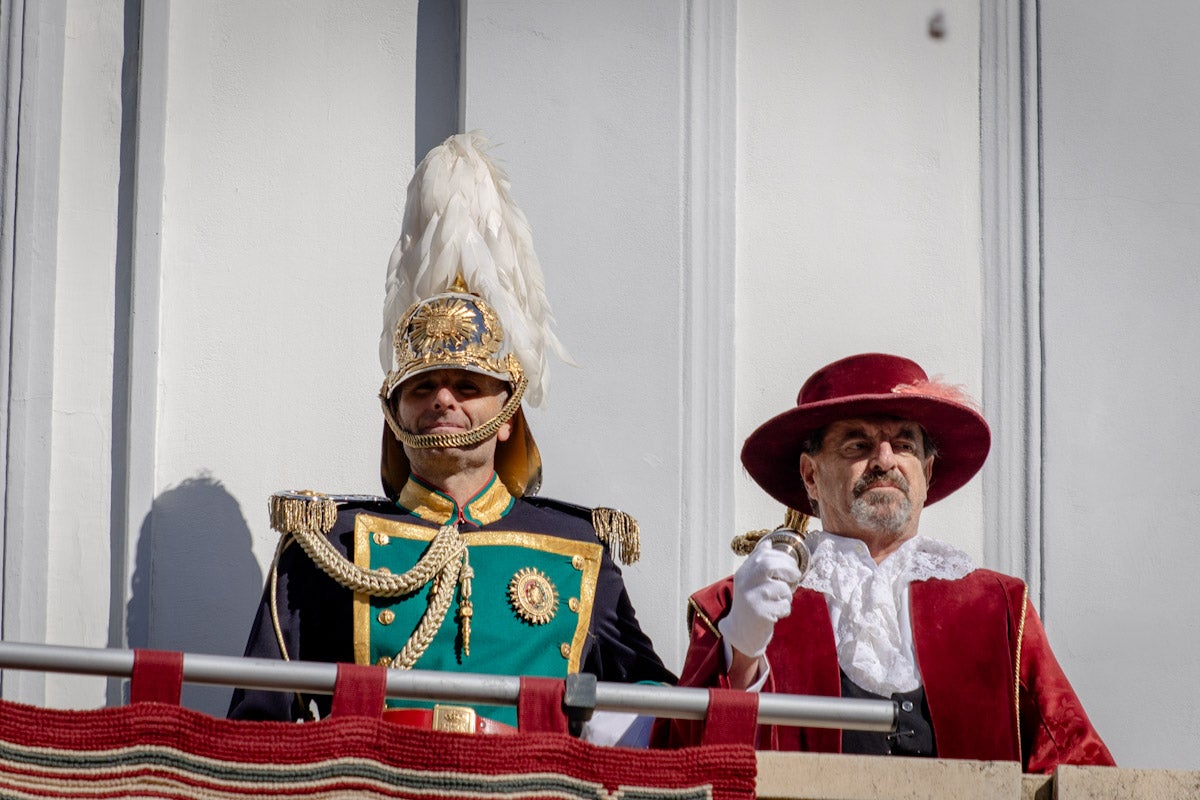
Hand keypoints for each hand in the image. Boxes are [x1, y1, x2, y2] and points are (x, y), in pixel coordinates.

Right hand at [718, 537, 800, 657]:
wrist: (741, 631)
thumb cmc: (751, 602)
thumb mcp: (750, 580)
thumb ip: (758, 561)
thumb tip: (769, 542)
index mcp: (743, 573)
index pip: (762, 555)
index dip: (781, 556)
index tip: (791, 564)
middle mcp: (744, 583)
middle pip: (768, 565)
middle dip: (787, 568)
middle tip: (795, 576)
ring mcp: (751, 598)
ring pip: (781, 589)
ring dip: (788, 595)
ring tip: (780, 601)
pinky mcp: (760, 614)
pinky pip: (783, 606)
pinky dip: (785, 609)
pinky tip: (776, 613)